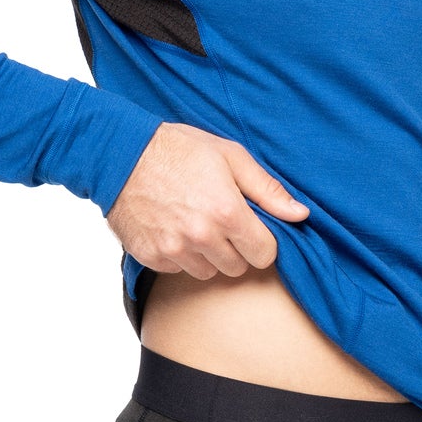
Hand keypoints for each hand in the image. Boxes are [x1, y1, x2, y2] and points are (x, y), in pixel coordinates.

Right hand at [107, 122, 308, 278]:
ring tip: (194, 222)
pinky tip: (172, 227)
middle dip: (235, 248)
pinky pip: (180, 270)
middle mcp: (203, 237)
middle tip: (219, 220)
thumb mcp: (230, 157)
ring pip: (209, 272)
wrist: (120, 154)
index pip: (265, 255)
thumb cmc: (179, 149)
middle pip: (238, 267)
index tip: (251, 228)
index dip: (261, 241)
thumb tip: (300, 215)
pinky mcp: (154, 258)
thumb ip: (267, 190)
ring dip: (208, 255)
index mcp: (227, 212)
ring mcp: (176, 251)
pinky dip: (181, 255)